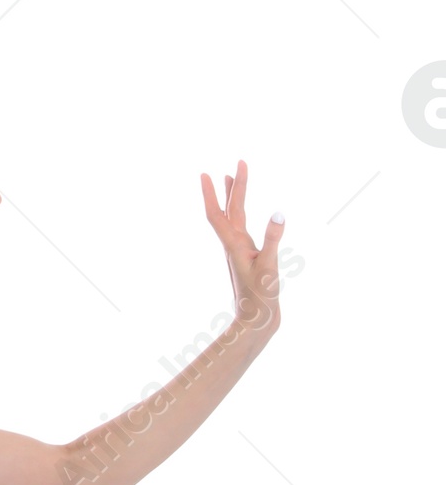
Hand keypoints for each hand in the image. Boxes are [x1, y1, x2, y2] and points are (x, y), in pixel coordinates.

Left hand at [200, 157, 283, 334]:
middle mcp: (234, 245)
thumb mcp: (270, 267)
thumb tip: (279, 214)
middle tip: (239, 162)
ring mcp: (241, 251)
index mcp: (234, 245)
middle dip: (233, 186)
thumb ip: (273, 240)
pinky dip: (244, 214)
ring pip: (235, 218)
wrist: (256, 322)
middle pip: (230, 210)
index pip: (217, 213)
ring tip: (232, 177)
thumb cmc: (260, 298)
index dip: (211, 193)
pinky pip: (243, 228)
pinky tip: (247, 212)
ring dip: (234, 197)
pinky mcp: (249, 257)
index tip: (205, 173)